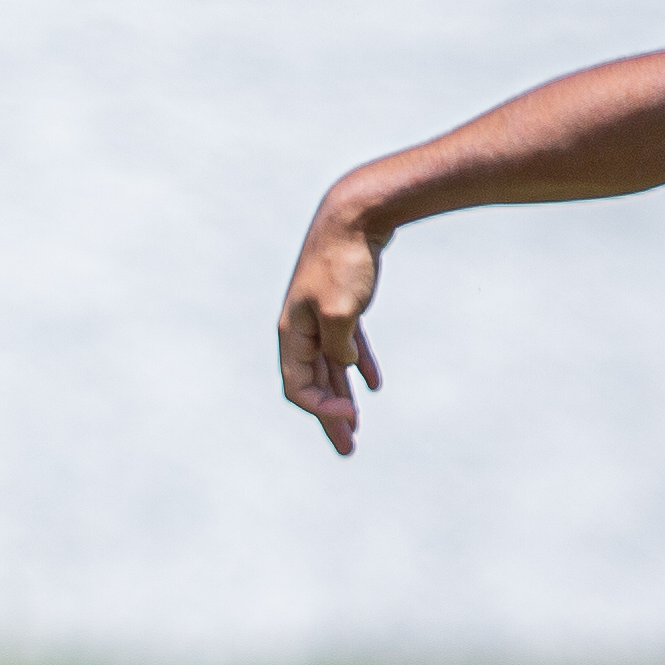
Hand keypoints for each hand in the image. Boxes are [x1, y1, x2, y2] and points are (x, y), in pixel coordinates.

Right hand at [277, 199, 384, 454]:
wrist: (354, 214)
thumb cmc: (344, 261)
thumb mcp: (341, 311)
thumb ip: (339, 346)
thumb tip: (343, 365)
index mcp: (292, 332)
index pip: (298, 387)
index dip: (322, 410)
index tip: (355, 417)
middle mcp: (301, 328)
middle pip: (312, 384)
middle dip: (329, 418)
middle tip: (348, 450)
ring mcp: (320, 316)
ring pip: (329, 367)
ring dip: (342, 397)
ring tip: (356, 427)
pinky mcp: (341, 304)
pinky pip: (346, 345)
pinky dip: (358, 365)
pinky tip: (372, 384)